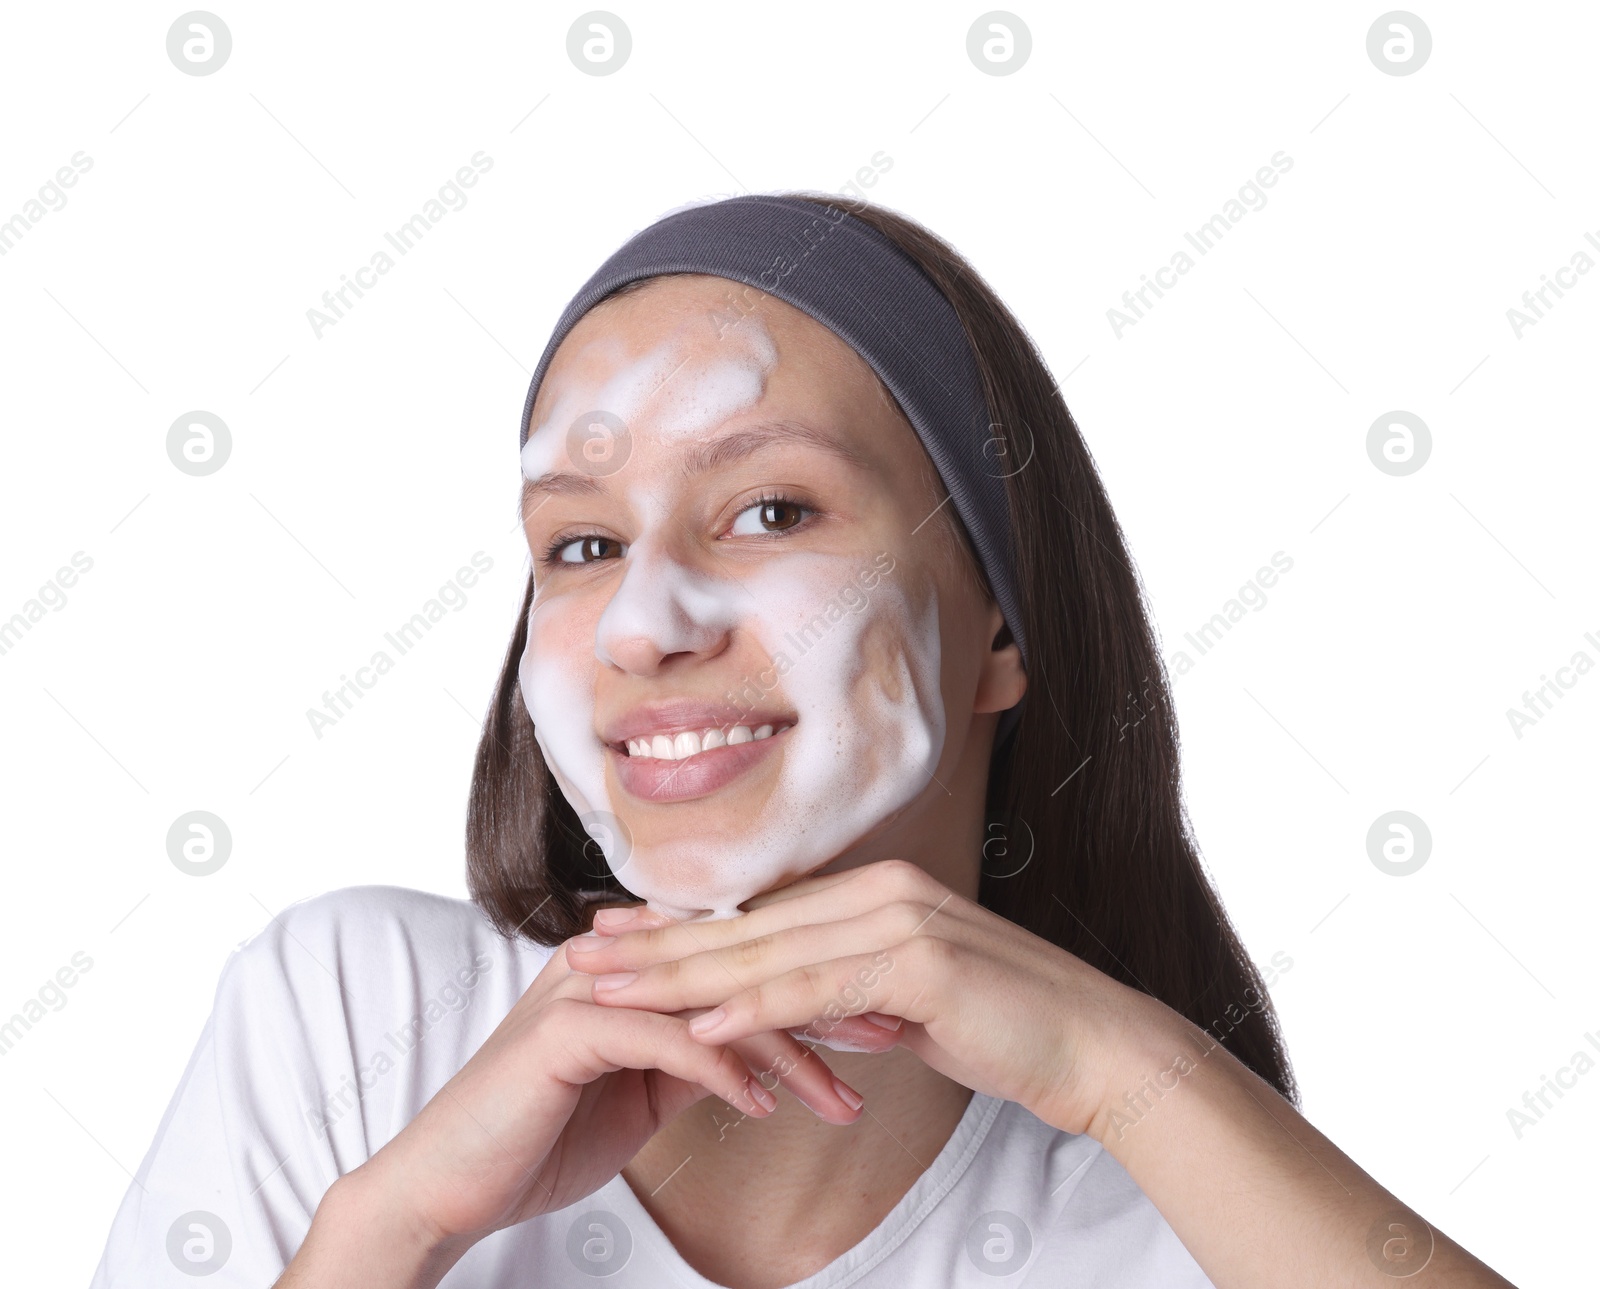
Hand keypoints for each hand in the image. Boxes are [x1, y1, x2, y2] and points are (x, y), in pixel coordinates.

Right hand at [347, 923, 875, 1257]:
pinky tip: (767, 1108)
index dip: (812, 982)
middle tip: (893, 1034)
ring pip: (715, 1003)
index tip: (881, 1014)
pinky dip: (725, 1075)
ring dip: (790, 1051)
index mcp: (627, 959)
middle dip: (823, 1003)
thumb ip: (688, 1056)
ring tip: (844, 1096)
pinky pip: (670, 1043)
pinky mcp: (569, 1031)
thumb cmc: (538, 1135)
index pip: (737, 956)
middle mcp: (609, 957)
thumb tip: (755, 1056)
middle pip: (738, 968)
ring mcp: (588, 987)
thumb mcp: (635, 1091)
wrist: (446, 1182)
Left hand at [564, 858, 1151, 1135]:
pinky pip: (818, 988)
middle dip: (657, 943)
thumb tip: (802, 1014)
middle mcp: (881, 892)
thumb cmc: (1013, 1030)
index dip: (681, 927)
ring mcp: (900, 920)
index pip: (757, 913)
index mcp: (876, 895)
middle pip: (746, 925)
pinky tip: (699, 1024)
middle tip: (580, 952)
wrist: (1099, 1047)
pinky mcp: (919, 963)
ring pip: (766, 950)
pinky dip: (755, 1005)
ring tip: (611, 987)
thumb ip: (853, 998)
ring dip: (681, 973)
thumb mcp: (913, 1008)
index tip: (616, 936)